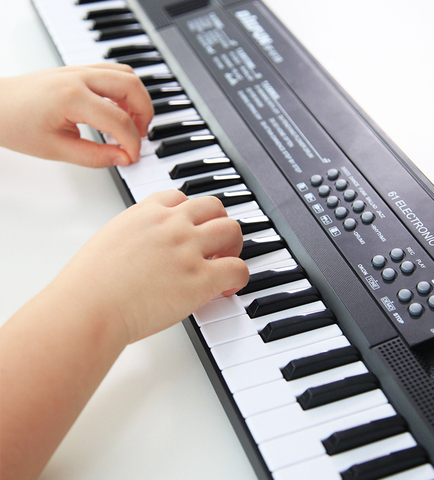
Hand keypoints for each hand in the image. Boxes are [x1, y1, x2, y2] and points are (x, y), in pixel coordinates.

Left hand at [0, 63, 152, 167]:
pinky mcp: (78, 70)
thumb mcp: (57, 150)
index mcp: (72, 98)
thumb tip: (123, 158)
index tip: (131, 157)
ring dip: (137, 100)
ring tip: (132, 123)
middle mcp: (79, 77)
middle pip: (132, 87)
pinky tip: (120, 110)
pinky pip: (114, 72)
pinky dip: (126, 91)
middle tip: (140, 136)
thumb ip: (95, 157)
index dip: (132, 143)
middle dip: (145, 114)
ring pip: (126, 75)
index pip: (119, 120)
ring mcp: (79, 69)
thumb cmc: (16, 124)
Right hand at [54, 190, 249, 342]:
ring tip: (225, 263)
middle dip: (219, 224)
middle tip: (216, 245)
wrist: (89, 307)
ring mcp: (188, 249)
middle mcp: (172, 225)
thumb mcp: (110, 241)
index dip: (192, 214)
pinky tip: (226, 288)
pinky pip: (238, 268)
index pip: (182, 197)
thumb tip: (149, 250)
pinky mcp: (201, 279)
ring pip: (231, 231)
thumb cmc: (90, 284)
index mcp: (147, 213)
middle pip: (214, 207)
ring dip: (233, 246)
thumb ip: (136, 236)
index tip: (192, 229)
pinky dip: (239, 277)